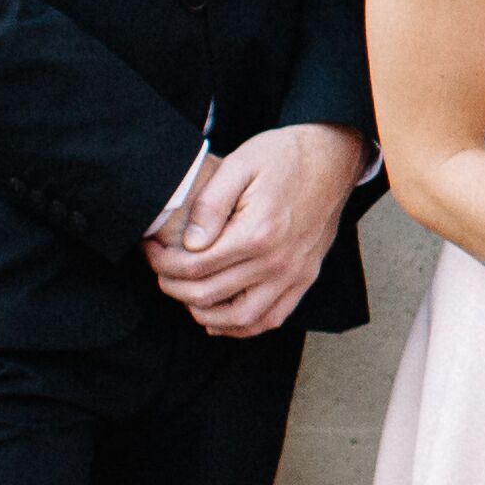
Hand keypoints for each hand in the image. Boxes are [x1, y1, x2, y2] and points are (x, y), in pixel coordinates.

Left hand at [154, 123, 366, 337]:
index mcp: (257, 233)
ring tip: (185, 293)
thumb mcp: (240, 164)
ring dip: (203, 313)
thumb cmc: (284, 157)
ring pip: (239, 319)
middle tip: (160, 268)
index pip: (194, 266)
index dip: (162, 262)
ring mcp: (294, 275)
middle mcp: (277, 262)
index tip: (151, 249)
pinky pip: (271, 319)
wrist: (332, 158)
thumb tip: (190, 243)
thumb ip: (210, 204)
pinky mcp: (304, 279)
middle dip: (172, 285)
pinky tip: (220, 316)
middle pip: (208, 295)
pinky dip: (241, 327)